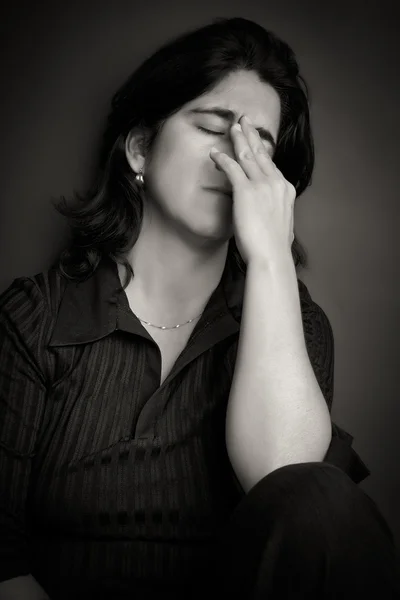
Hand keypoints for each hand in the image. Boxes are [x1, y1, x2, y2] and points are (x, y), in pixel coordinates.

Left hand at [210, 114, 295, 265]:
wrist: (271, 255)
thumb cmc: (274, 248)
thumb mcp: (281, 226)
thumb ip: (276, 216)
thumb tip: (273, 220)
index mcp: (285, 190)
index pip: (271, 165)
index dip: (261, 151)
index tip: (255, 142)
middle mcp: (276, 183)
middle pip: (262, 153)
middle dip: (252, 135)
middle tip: (244, 120)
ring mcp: (262, 185)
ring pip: (248, 155)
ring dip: (238, 139)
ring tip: (231, 127)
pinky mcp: (246, 191)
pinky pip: (232, 168)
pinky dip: (222, 158)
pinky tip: (214, 153)